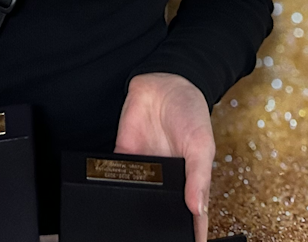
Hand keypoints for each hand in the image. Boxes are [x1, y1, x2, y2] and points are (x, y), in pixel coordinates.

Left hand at [114, 72, 214, 241]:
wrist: (164, 81)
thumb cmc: (191, 112)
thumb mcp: (202, 145)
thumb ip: (199, 178)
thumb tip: (198, 210)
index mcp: (189, 181)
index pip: (190, 218)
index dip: (188, 235)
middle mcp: (166, 180)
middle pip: (159, 212)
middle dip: (155, 226)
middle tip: (150, 239)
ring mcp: (144, 170)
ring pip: (134, 199)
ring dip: (129, 209)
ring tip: (125, 228)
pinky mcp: (123, 156)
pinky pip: (114, 175)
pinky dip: (108, 185)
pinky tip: (106, 196)